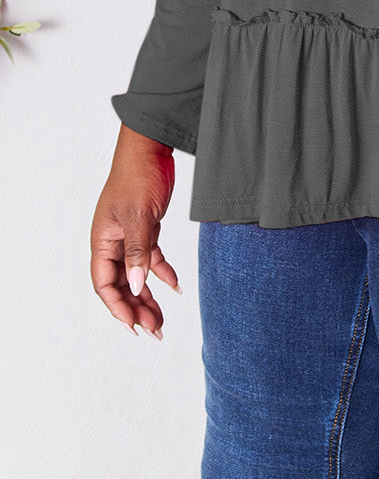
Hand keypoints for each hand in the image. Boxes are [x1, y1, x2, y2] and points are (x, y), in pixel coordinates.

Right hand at [90, 125, 182, 341]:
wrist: (151, 148)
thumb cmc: (138, 175)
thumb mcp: (138, 215)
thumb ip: (137, 251)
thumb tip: (134, 286)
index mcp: (103, 240)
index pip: (104, 283)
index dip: (117, 306)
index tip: (133, 326)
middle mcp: (113, 242)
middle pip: (121, 284)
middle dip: (135, 309)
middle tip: (154, 330)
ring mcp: (130, 236)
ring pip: (136, 275)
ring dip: (148, 297)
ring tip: (162, 320)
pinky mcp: (147, 228)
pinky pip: (151, 258)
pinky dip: (162, 273)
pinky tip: (175, 287)